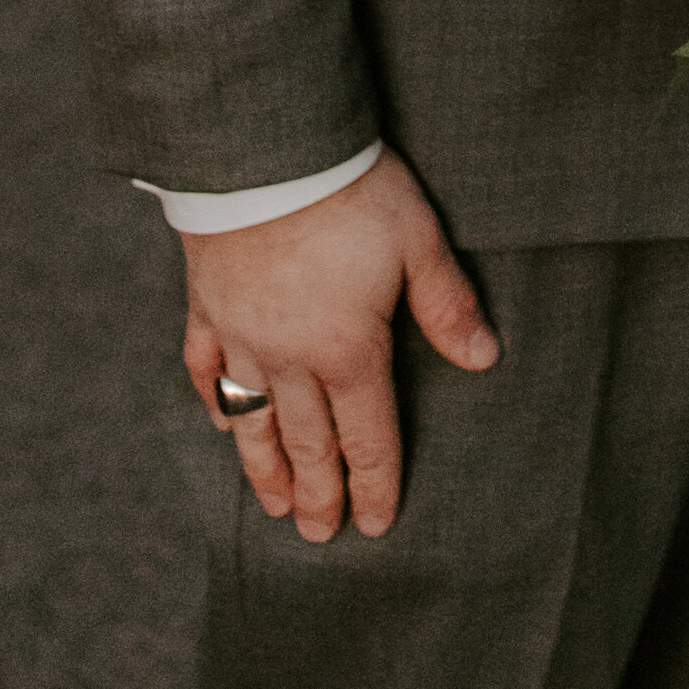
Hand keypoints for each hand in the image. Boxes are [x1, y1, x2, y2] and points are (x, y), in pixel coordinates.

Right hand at [179, 148, 496, 543]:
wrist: (263, 151)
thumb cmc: (350, 190)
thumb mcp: (417, 241)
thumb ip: (447, 305)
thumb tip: (483, 359)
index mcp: (348, 349)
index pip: (366, 435)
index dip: (373, 482)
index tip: (376, 524)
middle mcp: (290, 359)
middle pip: (308, 442)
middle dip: (320, 494)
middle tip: (321, 537)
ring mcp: (241, 337)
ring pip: (253, 421)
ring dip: (265, 469)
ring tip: (275, 507)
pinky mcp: (206, 307)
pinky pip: (205, 368)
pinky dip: (214, 402)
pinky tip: (221, 425)